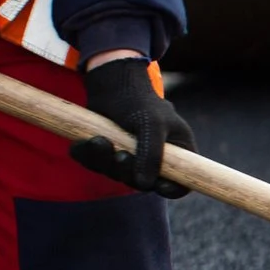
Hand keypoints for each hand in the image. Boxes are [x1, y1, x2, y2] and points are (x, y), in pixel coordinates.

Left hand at [70, 54, 194, 196]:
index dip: (172, 189)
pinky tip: (89, 140)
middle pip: (144, 184)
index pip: (181, 183)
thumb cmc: (140, 100)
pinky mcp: (107, 152)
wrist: (111, 81)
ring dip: (105, 163)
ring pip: (116, 175)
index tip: (158, 185)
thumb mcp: (152, 124)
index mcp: (176, 151)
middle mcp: (154, 158)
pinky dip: (88, 155)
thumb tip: (145, 185)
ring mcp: (130, 156)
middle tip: (121, 156)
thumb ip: (151, 155)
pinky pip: (95, 165)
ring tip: (99, 141)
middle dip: (128, 172)